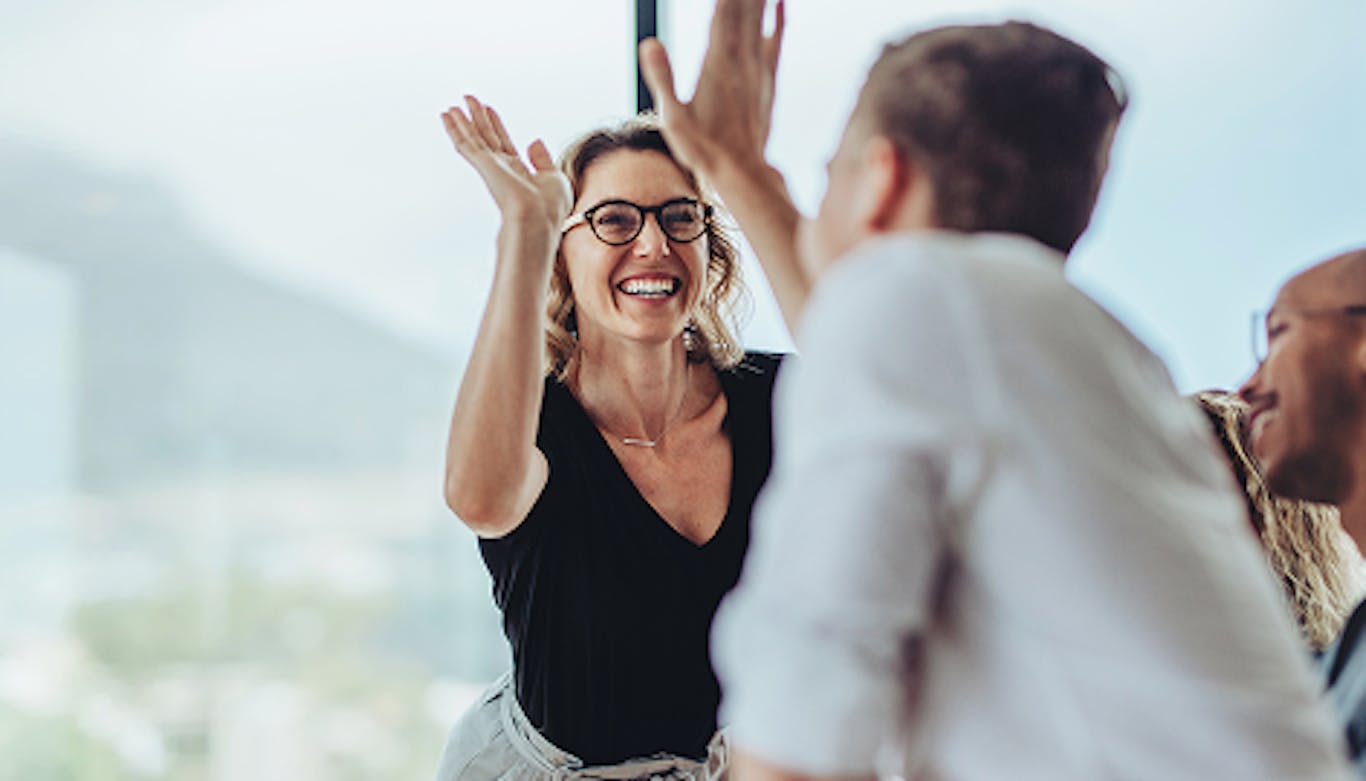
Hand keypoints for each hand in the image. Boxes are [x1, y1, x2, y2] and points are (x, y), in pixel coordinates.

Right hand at [442, 96, 571, 231]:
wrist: (539, 220)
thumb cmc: (549, 208)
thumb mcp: (555, 178)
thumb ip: (543, 160)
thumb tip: (534, 142)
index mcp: (519, 172)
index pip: (504, 143)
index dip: (496, 125)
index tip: (489, 109)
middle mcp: (502, 169)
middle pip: (486, 137)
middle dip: (477, 118)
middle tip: (468, 99)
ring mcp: (491, 168)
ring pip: (472, 139)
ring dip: (462, 122)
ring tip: (452, 107)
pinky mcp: (483, 166)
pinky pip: (466, 143)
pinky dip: (456, 129)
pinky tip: (448, 117)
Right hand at [639, 0, 784, 180]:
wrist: (742, 173)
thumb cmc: (703, 150)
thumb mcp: (673, 118)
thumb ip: (662, 79)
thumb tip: (650, 43)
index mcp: (717, 63)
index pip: (723, 9)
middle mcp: (741, 59)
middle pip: (745, 5)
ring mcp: (757, 68)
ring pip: (762, 16)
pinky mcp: (767, 79)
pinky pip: (777, 39)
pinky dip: (780, 16)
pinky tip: (782, 0)